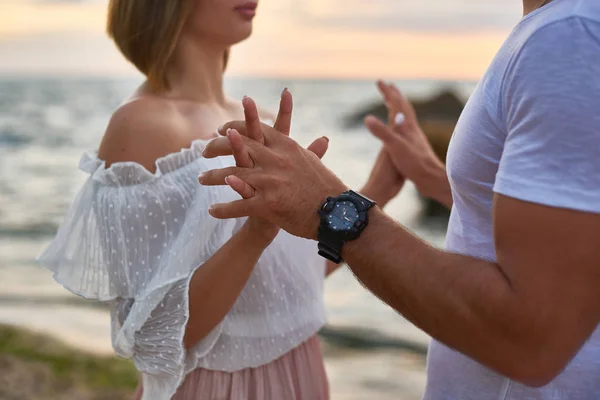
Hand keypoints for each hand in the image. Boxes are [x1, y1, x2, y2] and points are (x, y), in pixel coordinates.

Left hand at [200, 91, 345, 239]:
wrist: (335, 215)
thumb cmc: (327, 189)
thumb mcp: (315, 164)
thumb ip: (311, 150)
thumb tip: (322, 139)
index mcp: (286, 146)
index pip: (254, 129)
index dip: (234, 126)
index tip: (221, 128)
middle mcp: (275, 159)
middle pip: (237, 146)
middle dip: (216, 147)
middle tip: (203, 151)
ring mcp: (270, 181)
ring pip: (231, 174)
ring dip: (212, 177)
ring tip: (200, 179)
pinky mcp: (267, 204)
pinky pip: (238, 206)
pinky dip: (223, 209)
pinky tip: (212, 210)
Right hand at [366, 81, 451, 207]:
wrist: (431, 179)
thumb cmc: (414, 164)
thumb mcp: (394, 147)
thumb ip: (381, 132)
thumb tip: (367, 118)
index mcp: (406, 127)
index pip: (396, 104)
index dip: (387, 92)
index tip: (379, 81)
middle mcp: (412, 130)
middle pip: (404, 108)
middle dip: (395, 96)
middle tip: (389, 86)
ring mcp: (415, 139)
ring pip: (407, 119)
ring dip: (400, 109)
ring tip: (395, 106)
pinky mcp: (416, 149)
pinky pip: (407, 131)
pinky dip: (402, 125)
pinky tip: (401, 132)